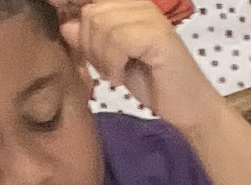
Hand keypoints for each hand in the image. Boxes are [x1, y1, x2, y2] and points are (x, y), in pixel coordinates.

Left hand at [62, 0, 216, 127]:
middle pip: (90, 13)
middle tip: (104, 69)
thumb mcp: (111, 59)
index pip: (90, 0)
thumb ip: (89, 40)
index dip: (70, 7)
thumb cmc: (152, 83)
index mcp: (127, 4)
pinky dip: (113, 64)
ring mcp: (148, 15)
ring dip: (101, 58)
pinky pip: (118, 41)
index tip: (60, 20)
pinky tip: (120, 78)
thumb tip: (65, 25)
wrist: (190, 109)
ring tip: (114, 75)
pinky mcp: (156, 34)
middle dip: (89, 46)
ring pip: (101, 25)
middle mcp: (137, 3)